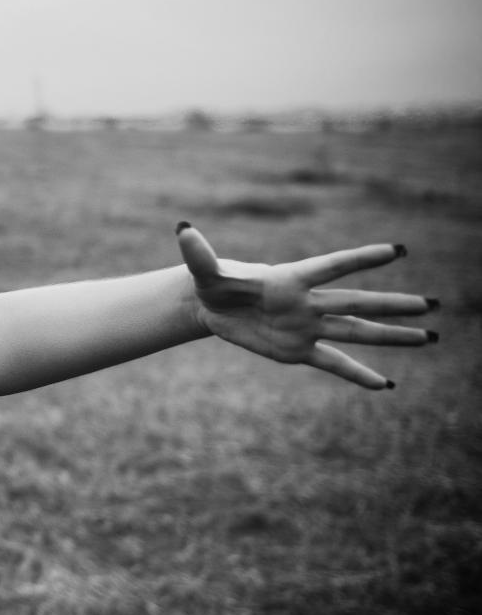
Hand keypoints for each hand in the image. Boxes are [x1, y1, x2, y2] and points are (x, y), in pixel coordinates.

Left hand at [176, 222, 434, 389]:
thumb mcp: (204, 271)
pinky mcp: (298, 351)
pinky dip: (357, 374)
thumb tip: (182, 230)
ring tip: (429, 337)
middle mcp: (308, 303)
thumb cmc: (213, 282)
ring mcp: (307, 328)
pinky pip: (333, 364)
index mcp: (290, 279)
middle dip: (393, 304)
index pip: (331, 267)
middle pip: (356, 303)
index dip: (361, 259)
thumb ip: (198, 253)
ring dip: (391, 336)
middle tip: (432, 304)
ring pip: (356, 332)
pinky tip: (384, 385)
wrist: (213, 307)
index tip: (397, 251)